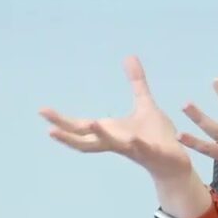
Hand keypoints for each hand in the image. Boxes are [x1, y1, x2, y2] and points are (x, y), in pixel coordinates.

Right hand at [39, 55, 191, 183]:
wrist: (176, 162)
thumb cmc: (157, 135)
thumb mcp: (145, 104)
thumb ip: (136, 82)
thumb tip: (128, 55)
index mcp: (112, 131)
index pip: (80, 127)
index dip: (61, 120)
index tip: (41, 110)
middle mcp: (118, 142)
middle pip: (87, 141)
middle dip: (68, 134)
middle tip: (48, 128)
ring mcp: (135, 149)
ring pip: (114, 145)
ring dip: (102, 135)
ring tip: (91, 123)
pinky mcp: (154, 153)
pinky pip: (144, 150)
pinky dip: (139, 145)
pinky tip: (134, 139)